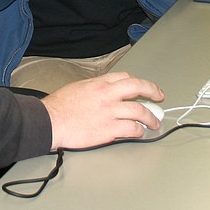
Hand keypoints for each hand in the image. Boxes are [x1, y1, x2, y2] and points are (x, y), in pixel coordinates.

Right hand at [42, 72, 164, 149]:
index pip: (125, 77)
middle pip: (137, 87)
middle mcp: (107, 95)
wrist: (50, 122)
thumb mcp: (77, 88)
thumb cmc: (58, 107)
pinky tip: (140, 132)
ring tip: (155, 122)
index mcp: (98, 84)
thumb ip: (94, 89)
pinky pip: (132, 129)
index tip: (142, 87)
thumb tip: (103, 94)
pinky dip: (139, 131)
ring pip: (139, 111)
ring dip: (151, 117)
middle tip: (159, 96)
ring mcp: (109, 112)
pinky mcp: (109, 129)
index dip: (137, 82)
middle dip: (152, 90)